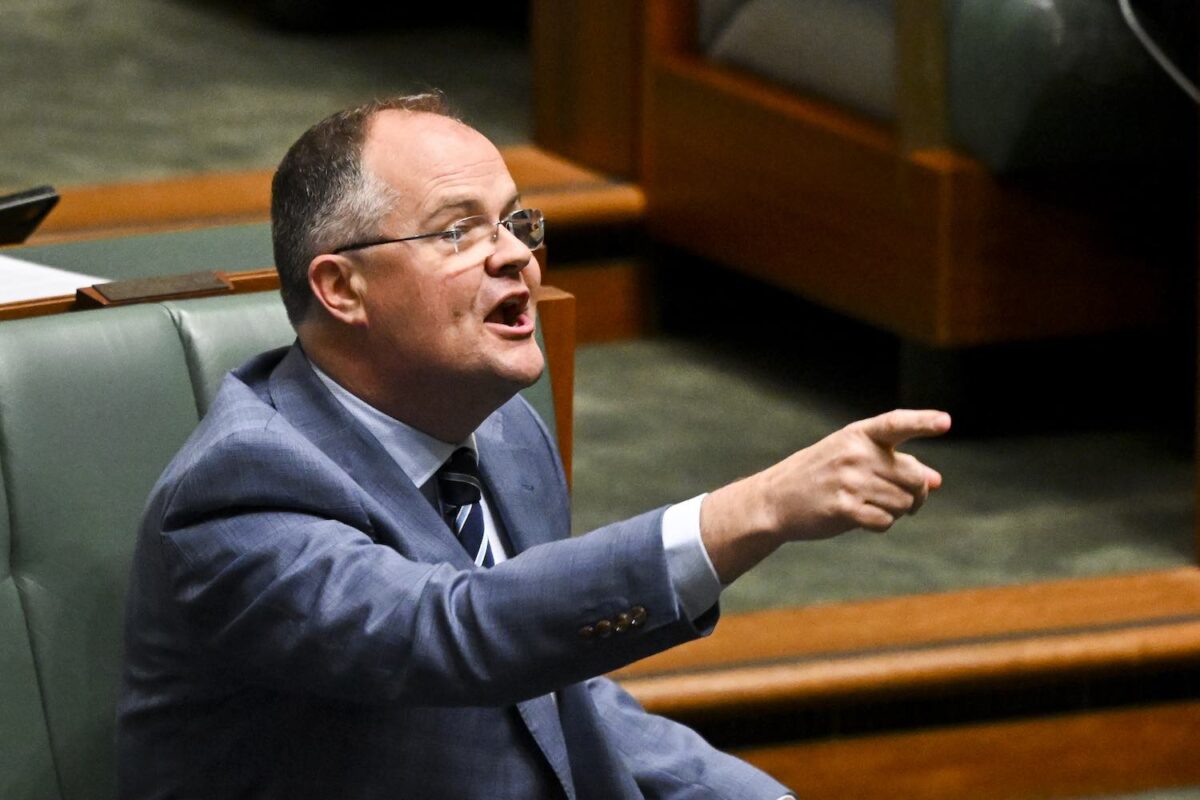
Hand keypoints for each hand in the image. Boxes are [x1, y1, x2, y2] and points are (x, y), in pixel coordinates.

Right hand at [700, 409, 950, 582]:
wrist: (775, 499)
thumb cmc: (819, 476)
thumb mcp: (852, 459)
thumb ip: (893, 464)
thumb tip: (936, 480)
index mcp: (857, 435)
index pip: (896, 424)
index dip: (923, 421)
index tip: (946, 422)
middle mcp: (855, 454)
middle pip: (914, 477)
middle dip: (916, 493)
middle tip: (907, 500)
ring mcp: (849, 481)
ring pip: (903, 503)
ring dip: (896, 510)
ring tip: (872, 505)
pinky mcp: (844, 508)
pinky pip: (886, 521)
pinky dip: (882, 523)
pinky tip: (863, 518)